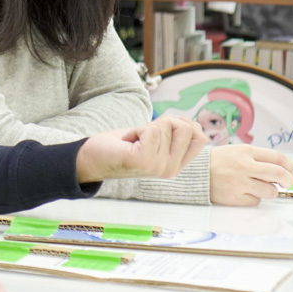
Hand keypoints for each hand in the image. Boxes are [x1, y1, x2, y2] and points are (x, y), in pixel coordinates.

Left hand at [75, 116, 205, 182]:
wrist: (92, 158)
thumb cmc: (122, 146)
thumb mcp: (156, 141)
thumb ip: (175, 135)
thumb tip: (193, 123)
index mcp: (177, 165)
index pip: (200, 137)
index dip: (183, 123)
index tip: (161, 128)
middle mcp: (171, 169)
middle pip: (187, 127)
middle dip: (163, 122)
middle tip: (143, 135)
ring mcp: (158, 166)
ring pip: (167, 125)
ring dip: (145, 126)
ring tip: (133, 140)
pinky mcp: (143, 160)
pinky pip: (151, 129)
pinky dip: (136, 129)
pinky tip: (127, 142)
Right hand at [209, 144, 292, 205]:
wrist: (195, 173)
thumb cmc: (219, 162)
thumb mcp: (238, 151)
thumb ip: (259, 158)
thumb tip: (282, 171)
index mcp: (246, 152)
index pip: (278, 158)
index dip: (289, 167)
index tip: (289, 172)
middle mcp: (244, 166)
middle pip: (278, 174)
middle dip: (288, 180)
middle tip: (287, 183)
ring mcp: (239, 183)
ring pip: (270, 191)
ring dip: (270, 191)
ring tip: (259, 188)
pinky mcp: (235, 198)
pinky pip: (255, 201)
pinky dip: (253, 198)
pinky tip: (243, 192)